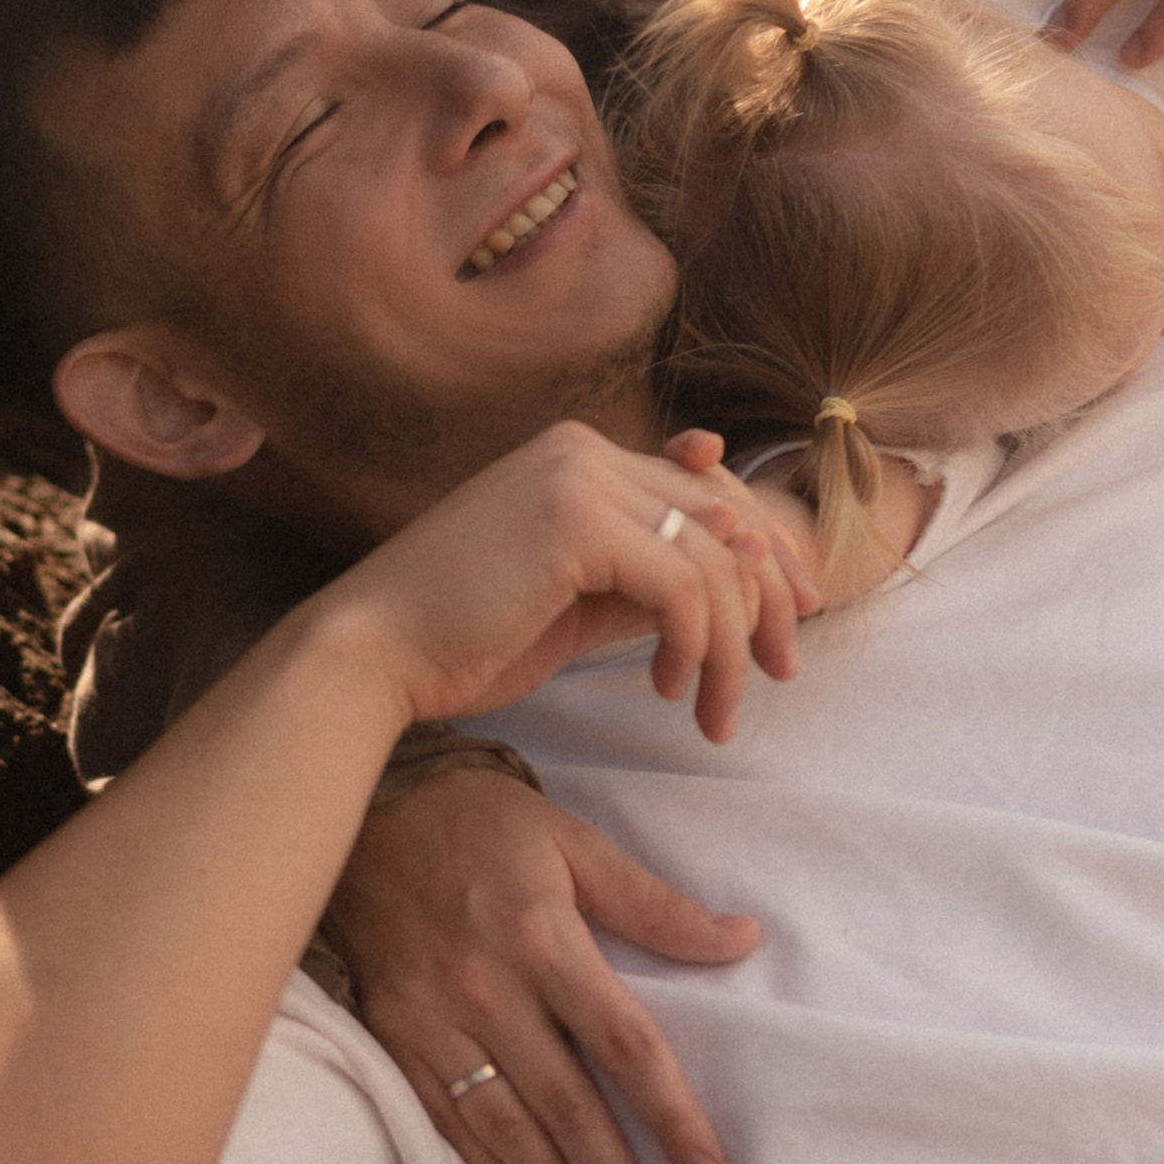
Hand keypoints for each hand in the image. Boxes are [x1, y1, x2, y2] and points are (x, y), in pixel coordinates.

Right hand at [321, 422, 819, 753]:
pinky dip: (693, 647)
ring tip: (713, 713)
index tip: (791, 619)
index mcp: (575, 457)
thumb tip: (739, 575)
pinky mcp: (576, 522)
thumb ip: (646, 576)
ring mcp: (578, 477)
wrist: (372, 655)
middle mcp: (582, 450)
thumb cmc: (460, 639)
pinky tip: (665, 689)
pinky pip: (683, 586)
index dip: (766, 550)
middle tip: (784, 672)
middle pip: (727, 516)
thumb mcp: (575, 601)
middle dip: (768, 600)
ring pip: (715, 558)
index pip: (707, 487)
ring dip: (729, 648)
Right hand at [323, 768, 753, 1163]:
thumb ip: (652, 904)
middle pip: (566, 1106)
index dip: (670, 1117)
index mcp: (542, 937)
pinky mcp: (393, 1034)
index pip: (623, 1045)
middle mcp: (486, 987)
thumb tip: (740, 942)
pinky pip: (443, 1117)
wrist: (356, 814)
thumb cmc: (480, 825)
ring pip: (504, 1127)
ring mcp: (432, 1017)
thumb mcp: (573, 842)